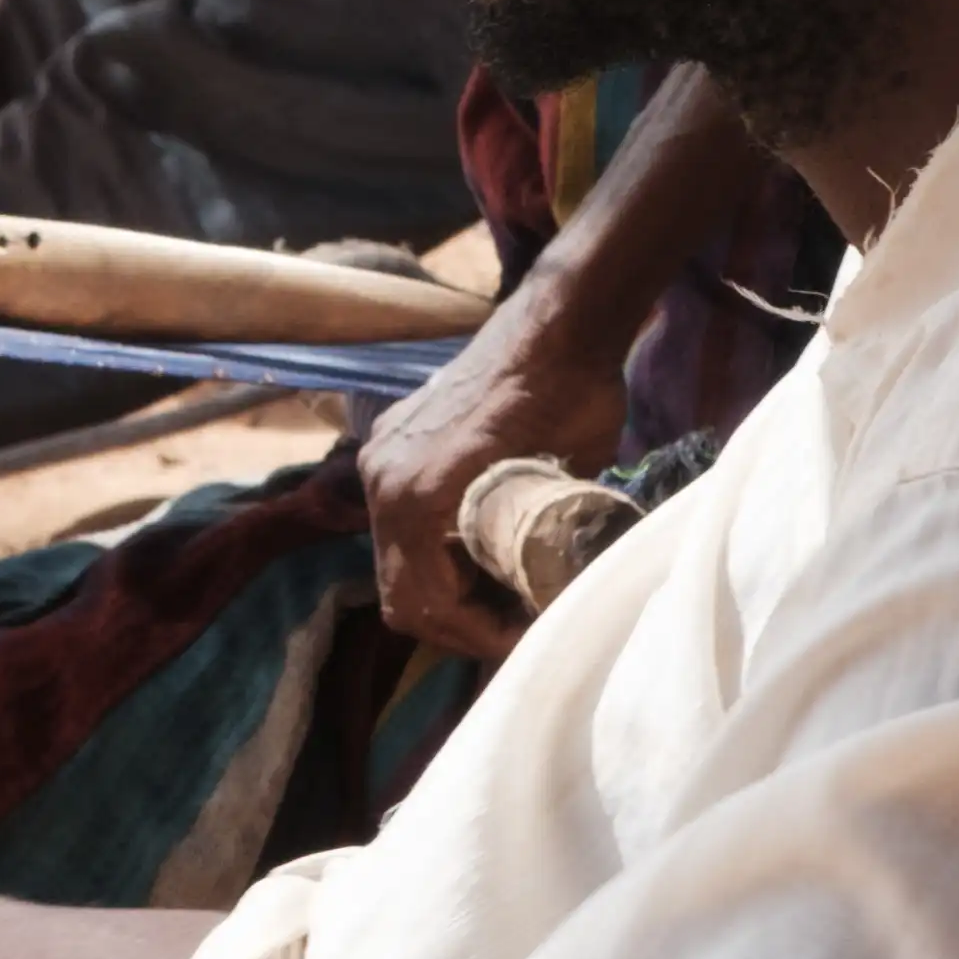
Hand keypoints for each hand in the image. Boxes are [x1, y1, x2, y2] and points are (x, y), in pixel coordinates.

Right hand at [359, 272, 631, 651]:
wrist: (561, 320)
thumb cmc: (576, 402)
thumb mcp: (565, 495)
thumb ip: (537, 555)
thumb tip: (547, 608)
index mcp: (415, 498)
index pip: (426, 605)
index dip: (478, 637)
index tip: (527, 637)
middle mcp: (383, 479)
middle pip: (400, 592)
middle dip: (457, 621)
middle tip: (515, 626)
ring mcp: (384, 454)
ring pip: (397, 558)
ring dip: (444, 586)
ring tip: (505, 592)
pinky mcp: (396, 437)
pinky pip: (401, 517)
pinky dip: (434, 547)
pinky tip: (481, 546)